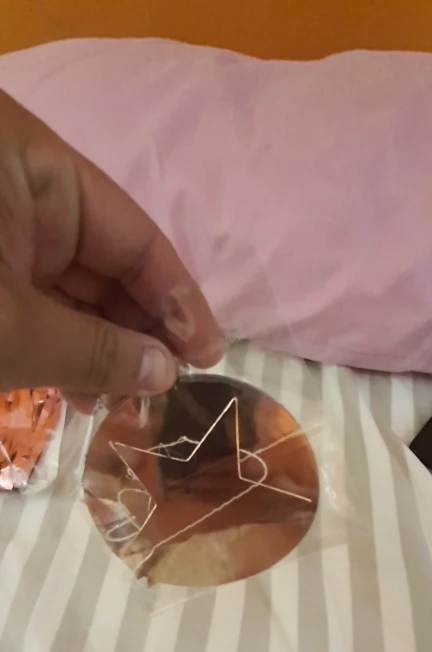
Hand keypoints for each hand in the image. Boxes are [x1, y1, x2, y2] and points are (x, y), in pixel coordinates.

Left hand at [0, 91, 222, 410]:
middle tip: (166, 388)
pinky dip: (60, 348)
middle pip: (107, 263)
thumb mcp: (11, 328)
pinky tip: (82, 392)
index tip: (209, 355)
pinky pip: (36, 303)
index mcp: (31, 167)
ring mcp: (1, 230)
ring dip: (101, 349)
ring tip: (123, 403)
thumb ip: (92, 350)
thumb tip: (167, 374)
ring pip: (72, 290)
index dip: (177, 299)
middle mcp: (22, 190)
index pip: (133, 234)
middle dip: (139, 332)